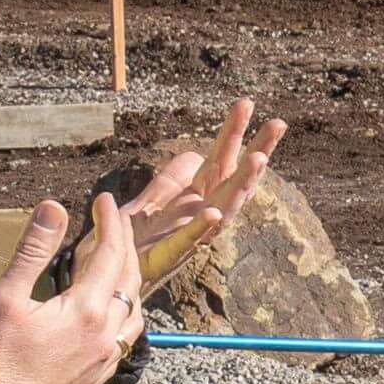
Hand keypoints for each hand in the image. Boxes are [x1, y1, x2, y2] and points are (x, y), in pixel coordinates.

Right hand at [0, 192, 148, 383]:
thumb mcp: (6, 295)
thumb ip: (34, 250)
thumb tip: (54, 207)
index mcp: (87, 311)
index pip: (111, 254)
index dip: (111, 222)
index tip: (106, 200)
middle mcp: (106, 335)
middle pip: (129, 279)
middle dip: (125, 245)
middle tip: (116, 221)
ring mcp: (104, 359)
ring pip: (134, 311)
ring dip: (130, 280)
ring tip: (118, 260)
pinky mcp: (96, 377)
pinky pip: (126, 337)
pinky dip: (125, 312)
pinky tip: (111, 309)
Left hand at [108, 96, 284, 255]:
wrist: (106, 280)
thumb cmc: (129, 242)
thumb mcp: (152, 198)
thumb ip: (174, 177)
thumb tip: (196, 153)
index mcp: (195, 198)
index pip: (220, 159)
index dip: (233, 132)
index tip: (246, 103)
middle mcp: (200, 216)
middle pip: (233, 178)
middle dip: (257, 150)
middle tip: (278, 123)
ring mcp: (189, 236)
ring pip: (225, 208)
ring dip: (243, 184)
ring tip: (258, 160)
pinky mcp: (168, 257)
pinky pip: (189, 242)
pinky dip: (202, 228)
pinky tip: (214, 213)